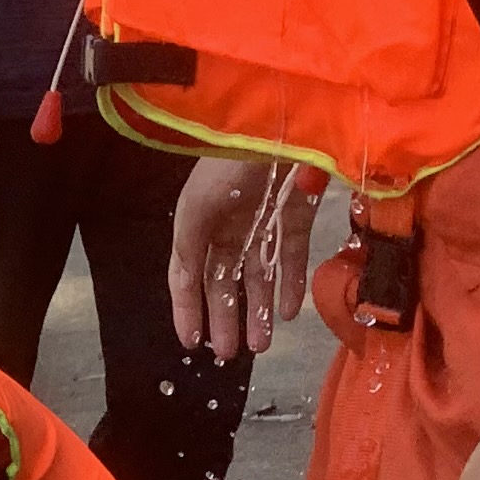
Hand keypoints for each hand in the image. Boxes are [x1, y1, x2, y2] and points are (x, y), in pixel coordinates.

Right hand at [167, 156, 324, 358]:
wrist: (275, 124)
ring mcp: (262, 223)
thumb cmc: (226, 165)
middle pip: (224, 282)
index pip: (188, 277)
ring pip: (258, 277)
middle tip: (228, 354)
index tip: (192, 343)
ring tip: (261, 345)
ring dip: (259, 311)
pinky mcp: (294, 217)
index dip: (187, 309)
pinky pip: (291, 257)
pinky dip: (290, 284)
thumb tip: (184, 287)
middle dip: (225, 318)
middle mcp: (227, 227)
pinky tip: (290, 312)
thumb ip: (188, 250)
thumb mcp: (195, 209)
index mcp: (197, 225)